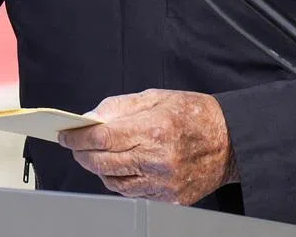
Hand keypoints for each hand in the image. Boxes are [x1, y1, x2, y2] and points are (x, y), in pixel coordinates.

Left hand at [57, 88, 236, 205]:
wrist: (230, 141)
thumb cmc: (194, 113)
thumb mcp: (157, 97)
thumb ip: (121, 107)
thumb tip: (92, 117)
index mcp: (154, 129)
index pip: (103, 138)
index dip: (78, 137)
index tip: (65, 134)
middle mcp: (158, 159)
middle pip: (103, 162)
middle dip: (82, 154)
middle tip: (74, 145)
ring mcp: (163, 183)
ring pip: (114, 182)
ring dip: (98, 169)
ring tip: (94, 156)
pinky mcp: (169, 199)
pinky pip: (132, 194)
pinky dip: (119, 181)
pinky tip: (117, 168)